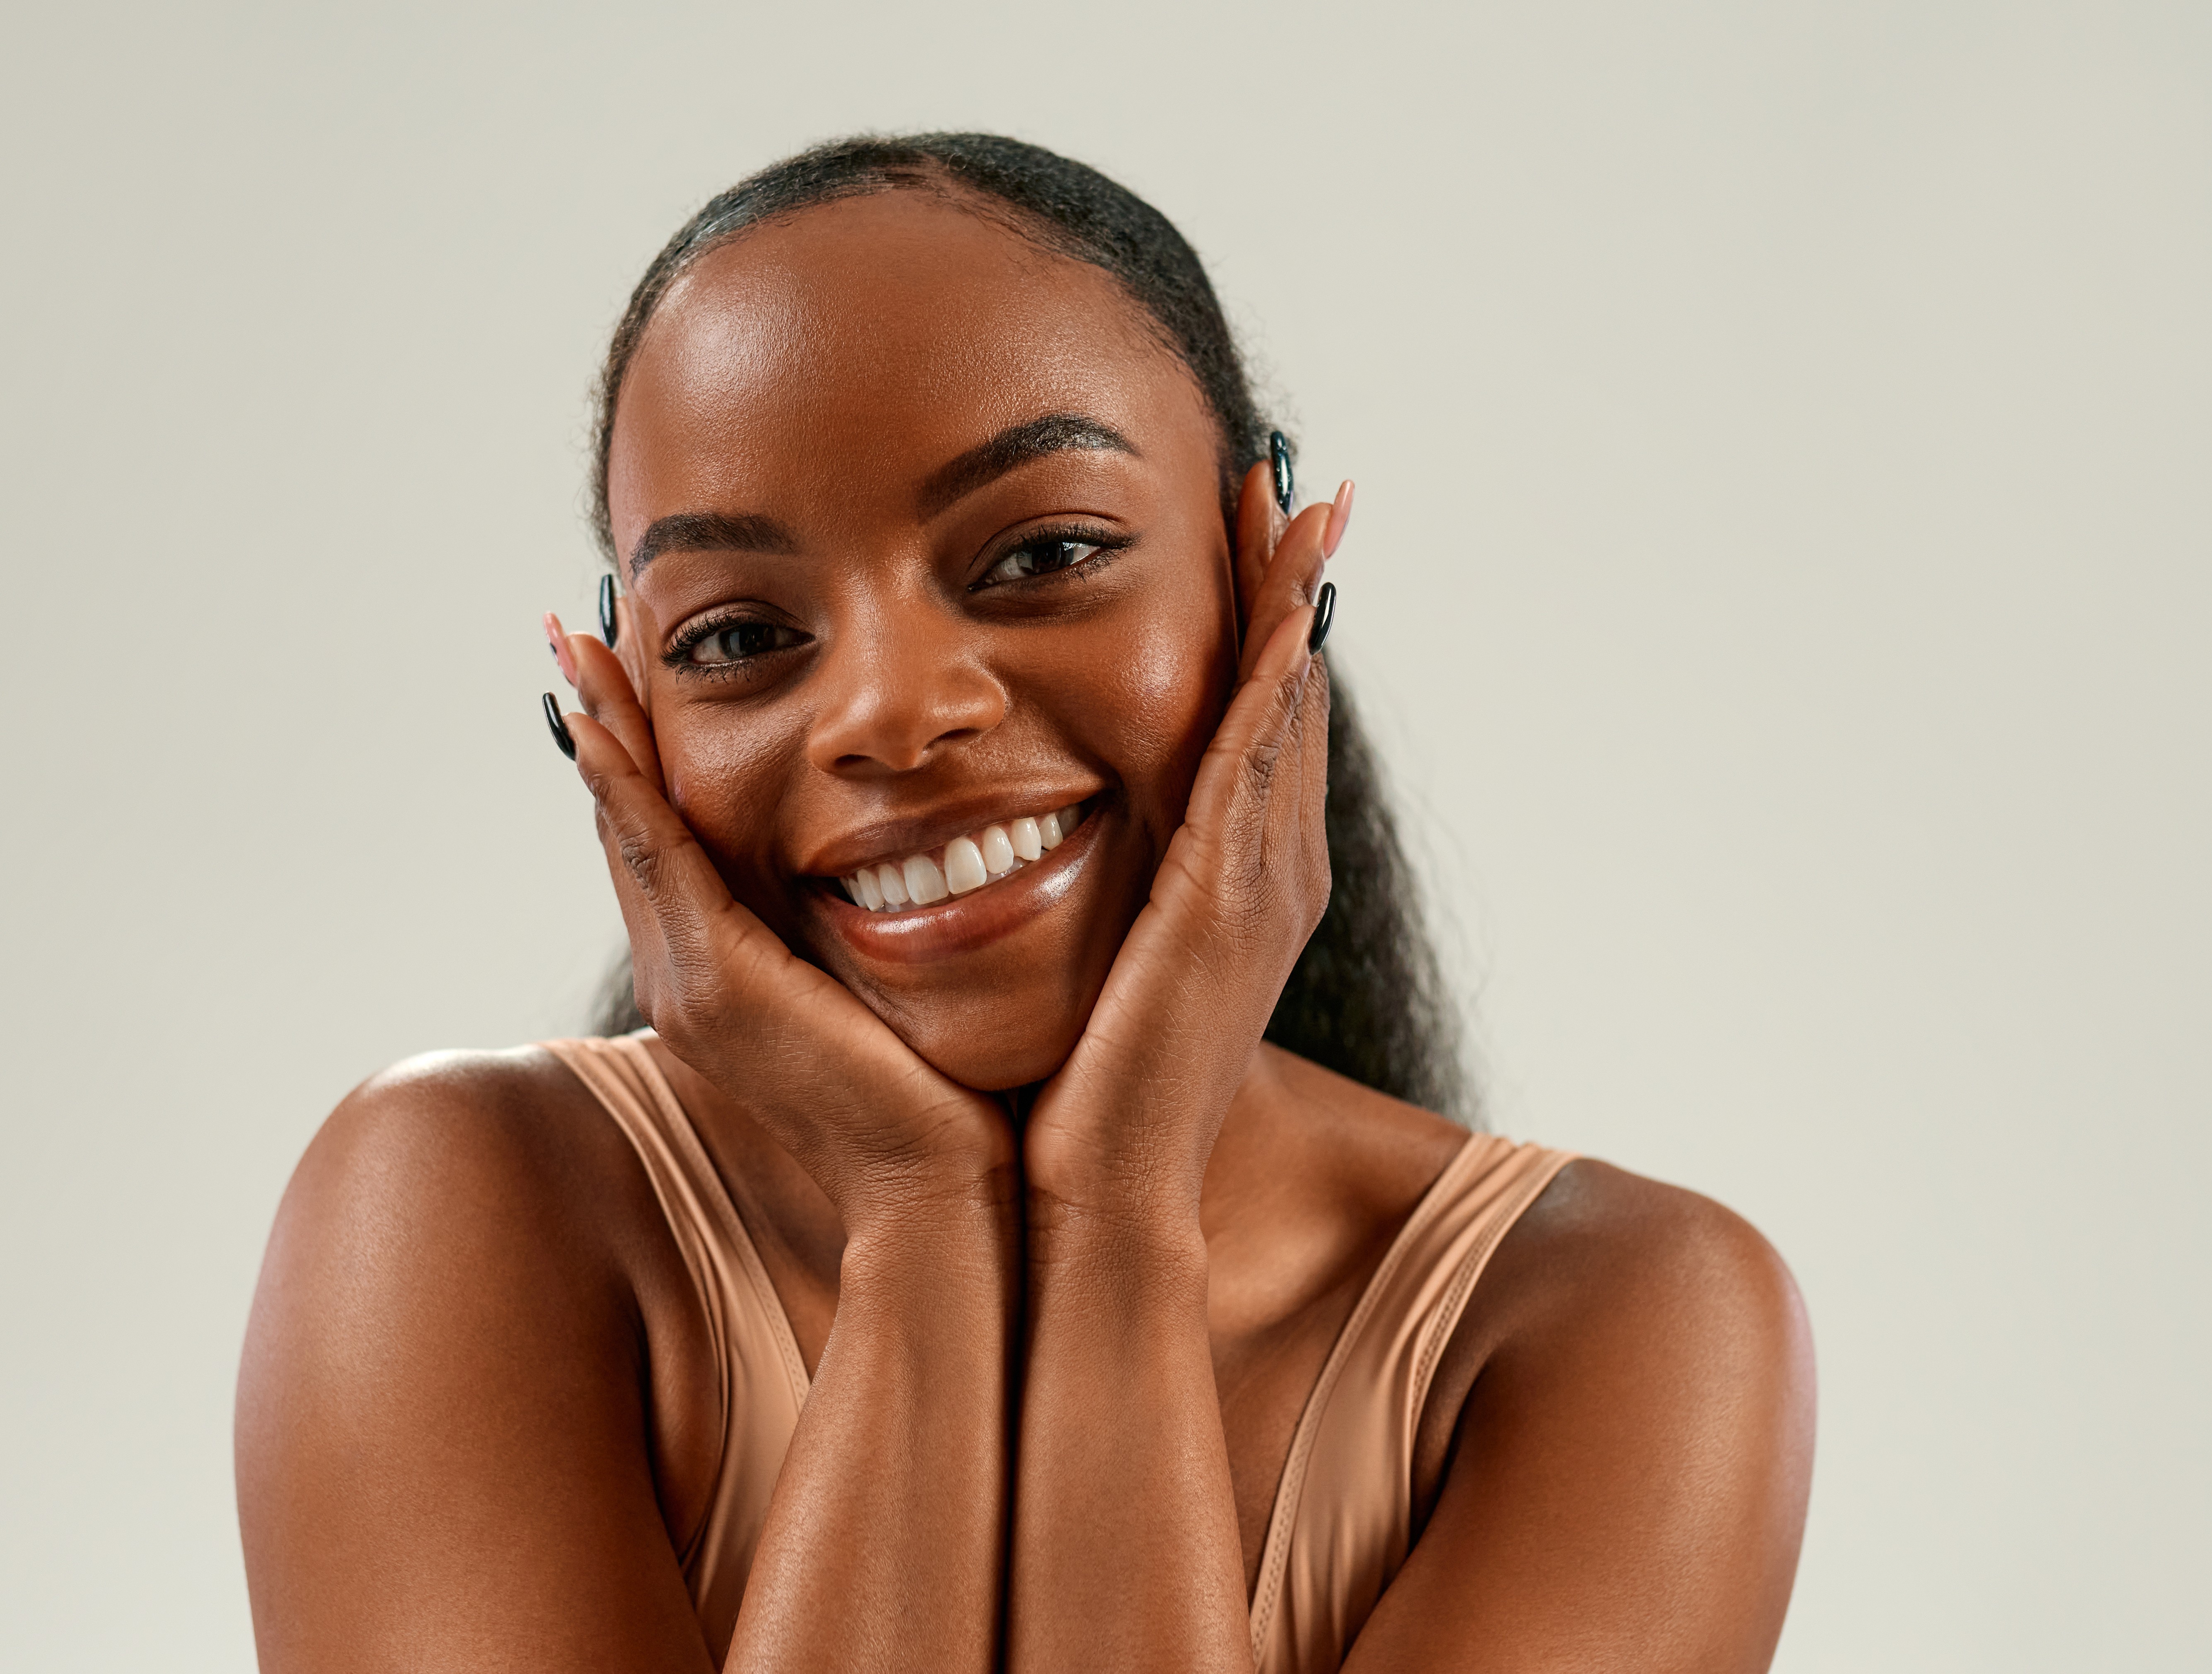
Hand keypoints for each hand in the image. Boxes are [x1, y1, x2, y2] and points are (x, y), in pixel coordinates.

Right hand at [546, 614, 1013, 1235]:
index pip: (666, 838)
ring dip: (603, 730)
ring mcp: (689, 986)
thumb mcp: (876, 986)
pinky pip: (660, 862)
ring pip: (629, 829)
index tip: (629, 663)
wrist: (938, 1189)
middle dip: (603, 719)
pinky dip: (630, 790)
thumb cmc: (933, 1092)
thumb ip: (856, 930)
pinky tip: (605, 725)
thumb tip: (892, 866)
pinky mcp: (716, 987)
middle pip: (628, 821)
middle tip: (576, 623)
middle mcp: (683, 978)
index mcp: (719, 976)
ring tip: (578, 640)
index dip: (639, 751)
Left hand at [1021, 462, 1346, 1226]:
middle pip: (1288, 692)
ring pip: (1285, 708)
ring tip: (1290, 498)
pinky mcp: (1227, 905)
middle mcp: (1265, 874)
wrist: (1092, 1198)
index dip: (1258, 623)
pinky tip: (1279, 605)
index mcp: (1231, 884)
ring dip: (1288, 598)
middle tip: (1291, 476)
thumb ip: (1094, 893)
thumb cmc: (1077, 1093)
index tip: (1246, 531)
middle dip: (1290, 582)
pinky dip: (1271, 679)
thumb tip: (1032, 844)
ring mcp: (1259, 888)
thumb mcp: (1096, 959)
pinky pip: (1258, 764)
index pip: (1252, 721)